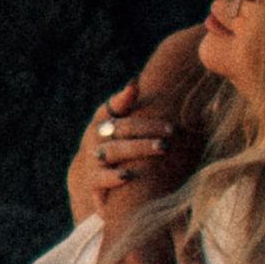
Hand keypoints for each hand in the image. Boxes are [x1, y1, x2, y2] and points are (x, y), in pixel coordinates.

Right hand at [65, 38, 209, 220]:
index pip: (117, 107)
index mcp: (103, 121)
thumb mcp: (115, 123)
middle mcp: (95, 138)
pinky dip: (114, 178)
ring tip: (162, 147)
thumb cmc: (113, 144)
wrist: (91, 178)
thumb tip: (134, 81)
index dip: (133, 102)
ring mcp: (93, 159)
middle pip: (121, 129)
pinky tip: (129, 176)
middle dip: (147, 128)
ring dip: (138, 148)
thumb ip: (124, 102)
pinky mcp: (93, 182)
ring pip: (113, 151)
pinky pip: (101, 179)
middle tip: (172, 131)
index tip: (155, 101)